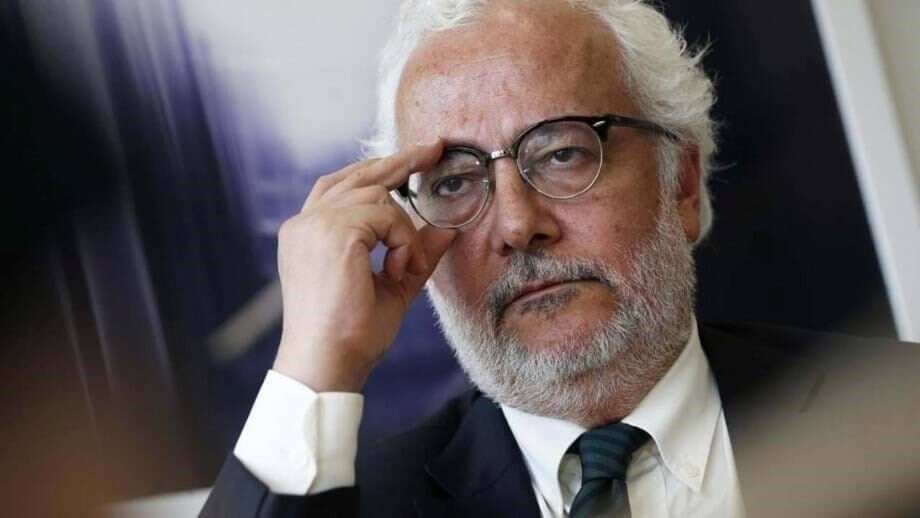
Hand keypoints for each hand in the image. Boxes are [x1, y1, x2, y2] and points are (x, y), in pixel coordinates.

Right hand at [272, 140, 455, 392]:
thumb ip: (414, 254)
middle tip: (435, 148)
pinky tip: (397, 270)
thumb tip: (446, 230)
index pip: (342, 186)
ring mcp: (315, 224)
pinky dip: (403, 241)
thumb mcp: (392, 287)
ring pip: (378, 197)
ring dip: (403, 231)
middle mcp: (305, 223)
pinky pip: (386, 215)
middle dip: (399, 161)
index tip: (413, 157)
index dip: (377, 170)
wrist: (327, 364)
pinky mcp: (333, 232)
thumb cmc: (350, 336)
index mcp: (307, 234)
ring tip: (402, 268)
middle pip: (358, 175)